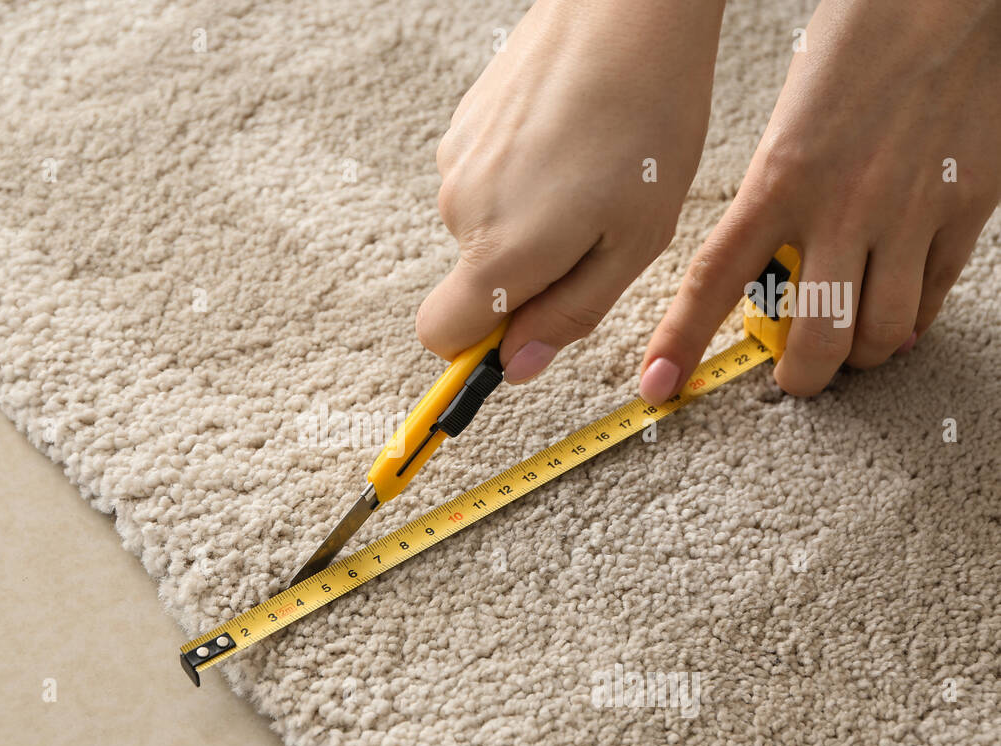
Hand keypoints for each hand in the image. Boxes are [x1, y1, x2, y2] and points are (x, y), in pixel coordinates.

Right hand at [416, 0, 725, 382]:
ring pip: (483, 228)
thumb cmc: (647, 123)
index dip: (480, 346)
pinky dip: (521, 177)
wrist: (628, 10)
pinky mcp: (462, 125)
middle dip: (526, 274)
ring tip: (589, 171)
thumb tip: (516, 366)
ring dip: (527, 221)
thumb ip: (568, 314)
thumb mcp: (632, 243)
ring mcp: (454, 163)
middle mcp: (459, 211)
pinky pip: (485, 181)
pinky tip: (568, 138)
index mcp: (499, 253)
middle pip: (474, 282)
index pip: (441, 335)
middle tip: (596, 226)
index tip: (526, 329)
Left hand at [640, 0, 1000, 401]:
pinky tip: (896, 313)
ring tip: (847, 344)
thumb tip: (770, 277)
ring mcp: (909, 212)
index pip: (714, 279)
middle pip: (815, 338)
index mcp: (779, 180)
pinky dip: (909, 322)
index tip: (658, 386)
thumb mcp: (789, 130)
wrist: (946, 0)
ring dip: (857, 355)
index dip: (680, 342)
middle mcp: (843, 206)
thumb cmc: (858, 52)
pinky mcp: (966, 208)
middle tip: (792, 377)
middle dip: (799, 378)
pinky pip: (932, 298)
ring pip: (878, 334)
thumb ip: (777, 205)